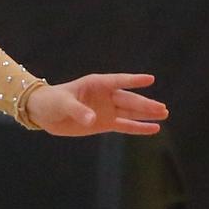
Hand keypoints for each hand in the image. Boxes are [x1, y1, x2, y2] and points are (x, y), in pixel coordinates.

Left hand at [26, 74, 167, 136]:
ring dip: (146, 114)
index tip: (150, 79)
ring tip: (164, 114)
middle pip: (129, 100)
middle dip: (146, 104)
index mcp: (97, 84)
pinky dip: (138, 127)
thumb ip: (78, 111)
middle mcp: (105, 96)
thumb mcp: (63, 104)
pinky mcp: (105, 124)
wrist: (44, 113)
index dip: (134, 80)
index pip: (119, 81)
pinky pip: (125, 125)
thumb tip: (92, 120)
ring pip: (131, 112)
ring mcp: (107, 110)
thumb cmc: (52, 101)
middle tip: (163, 108)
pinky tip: (154, 129)